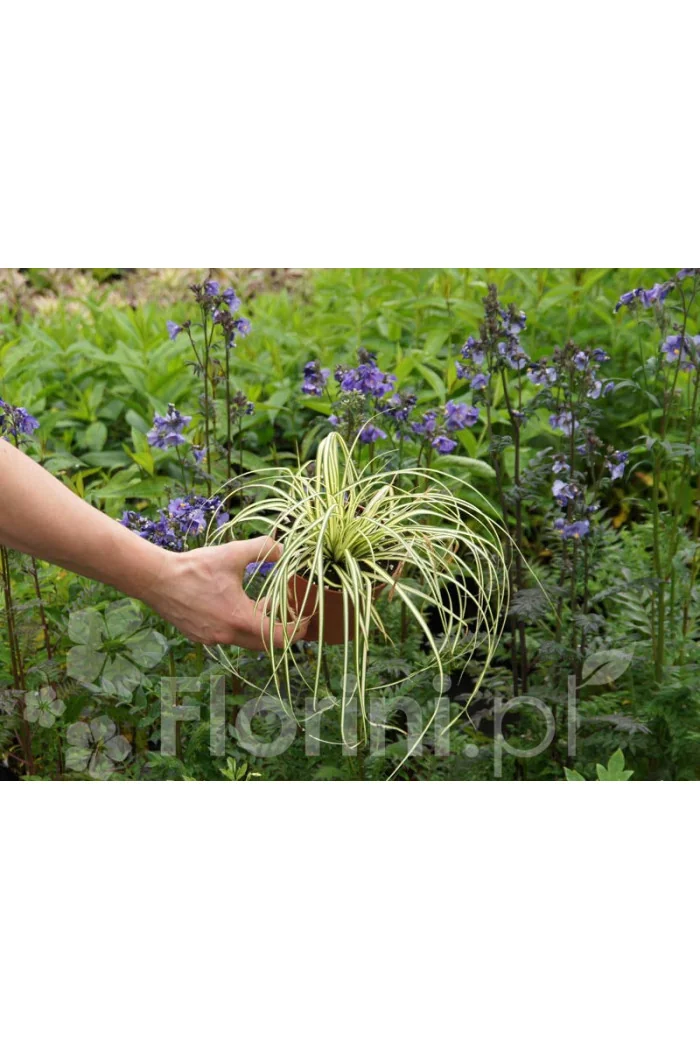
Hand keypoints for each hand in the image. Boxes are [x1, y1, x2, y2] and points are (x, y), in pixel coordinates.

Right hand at [145, 535, 308, 648]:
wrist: (156, 579)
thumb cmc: (194, 567)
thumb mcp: (232, 553)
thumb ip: (262, 549)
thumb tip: (282, 549)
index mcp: (239, 619)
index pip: (279, 638)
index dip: (297, 630)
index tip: (306, 618)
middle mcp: (227, 635)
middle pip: (266, 644)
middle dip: (280, 627)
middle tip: (287, 609)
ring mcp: (212, 639)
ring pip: (246, 640)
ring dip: (259, 625)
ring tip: (261, 602)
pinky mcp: (199, 636)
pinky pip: (228, 636)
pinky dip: (239, 625)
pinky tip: (234, 604)